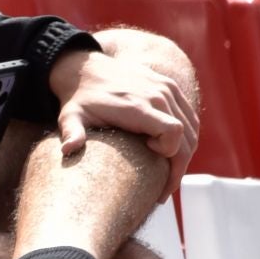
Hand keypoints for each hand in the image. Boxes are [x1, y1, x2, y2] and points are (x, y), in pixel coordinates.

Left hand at [48, 48, 199, 199]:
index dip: (169, 153)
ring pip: (192, 128)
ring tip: (168, 175)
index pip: (173, 132)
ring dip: (184, 153)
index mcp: (137, 105)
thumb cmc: (79, 98)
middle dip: (178, 167)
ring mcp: (166, 88)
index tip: (150, 157)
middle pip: (186, 136)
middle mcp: (158, 95)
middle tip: (163, 191)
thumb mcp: (71, 116)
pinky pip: (189, 116)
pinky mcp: (169, 85)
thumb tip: (67, 150)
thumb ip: (71, 132)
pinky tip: (172, 152)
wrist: (85, 68)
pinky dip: (187, 137)